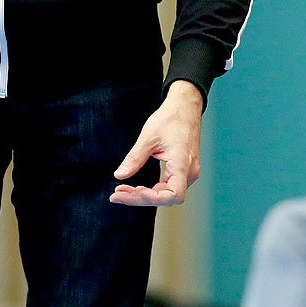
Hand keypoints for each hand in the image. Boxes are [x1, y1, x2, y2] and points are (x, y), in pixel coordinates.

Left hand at [110, 80, 202, 206]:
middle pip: (166, 198)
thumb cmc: (170, 119)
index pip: (173, 195)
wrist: (184, 108)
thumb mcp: (149, 138)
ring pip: (166, 194)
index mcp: (183, 164)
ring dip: (144, 195)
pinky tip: (136, 187)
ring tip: (122, 191)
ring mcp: (187, 172)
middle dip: (140, 198)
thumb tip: (118, 176)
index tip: (134, 191)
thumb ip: (134, 159)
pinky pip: (167, 187)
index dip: (153, 198)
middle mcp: (189, 172)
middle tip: (116, 194)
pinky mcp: (182, 171)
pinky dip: (151, 189)